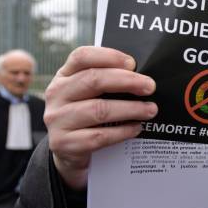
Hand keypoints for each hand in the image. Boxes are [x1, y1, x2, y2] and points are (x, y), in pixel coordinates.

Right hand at [44, 46, 157, 189]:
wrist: (67, 151)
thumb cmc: (86, 115)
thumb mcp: (89, 94)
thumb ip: (108, 82)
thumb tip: (142, 78)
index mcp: (64, 76)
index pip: (82, 56)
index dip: (109, 56)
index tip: (132, 63)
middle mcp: (57, 95)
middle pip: (93, 80)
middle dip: (127, 81)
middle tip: (150, 86)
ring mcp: (58, 119)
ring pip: (99, 110)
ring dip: (130, 109)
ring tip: (150, 110)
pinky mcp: (64, 143)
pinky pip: (99, 136)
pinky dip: (122, 131)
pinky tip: (136, 128)